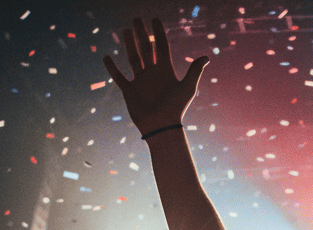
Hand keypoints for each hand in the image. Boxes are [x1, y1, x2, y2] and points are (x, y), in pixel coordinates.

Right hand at [103, 18, 208, 134]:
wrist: (162, 127)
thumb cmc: (176, 108)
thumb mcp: (187, 88)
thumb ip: (194, 71)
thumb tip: (206, 57)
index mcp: (166, 71)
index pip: (162, 47)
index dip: (159, 33)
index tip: (155, 19)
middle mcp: (153, 74)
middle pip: (146, 49)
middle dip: (142, 34)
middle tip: (136, 19)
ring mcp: (141, 82)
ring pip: (133, 59)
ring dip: (129, 44)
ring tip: (126, 31)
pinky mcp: (130, 91)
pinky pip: (119, 78)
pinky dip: (112, 68)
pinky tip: (106, 57)